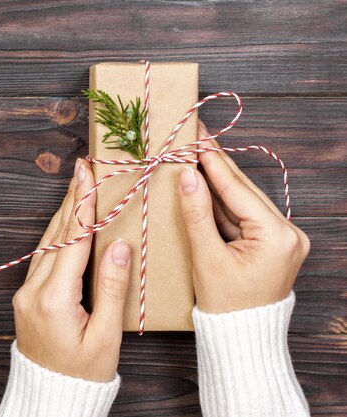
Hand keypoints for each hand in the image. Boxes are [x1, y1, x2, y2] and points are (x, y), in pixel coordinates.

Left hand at [11, 157, 131, 381]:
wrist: (50, 396)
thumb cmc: (83, 373)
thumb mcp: (105, 336)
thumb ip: (111, 289)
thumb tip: (118, 246)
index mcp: (54, 299)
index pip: (73, 242)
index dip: (83, 207)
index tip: (88, 176)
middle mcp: (34, 290)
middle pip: (57, 235)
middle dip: (72, 199)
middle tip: (82, 168)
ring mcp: (26, 292)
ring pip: (47, 243)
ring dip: (63, 213)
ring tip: (76, 186)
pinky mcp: (27, 297)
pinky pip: (43, 257)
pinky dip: (57, 234)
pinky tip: (66, 222)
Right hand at [178, 120, 309, 312]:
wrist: (240, 336)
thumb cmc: (225, 305)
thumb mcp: (207, 257)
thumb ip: (197, 213)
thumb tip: (187, 175)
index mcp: (278, 237)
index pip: (239, 191)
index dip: (213, 163)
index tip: (197, 137)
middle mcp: (288, 233)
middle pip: (244, 192)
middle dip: (216, 166)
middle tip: (197, 138)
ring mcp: (283, 238)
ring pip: (243, 202)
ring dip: (217, 183)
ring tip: (196, 156)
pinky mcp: (272, 243)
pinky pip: (244, 217)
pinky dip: (223, 204)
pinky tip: (205, 185)